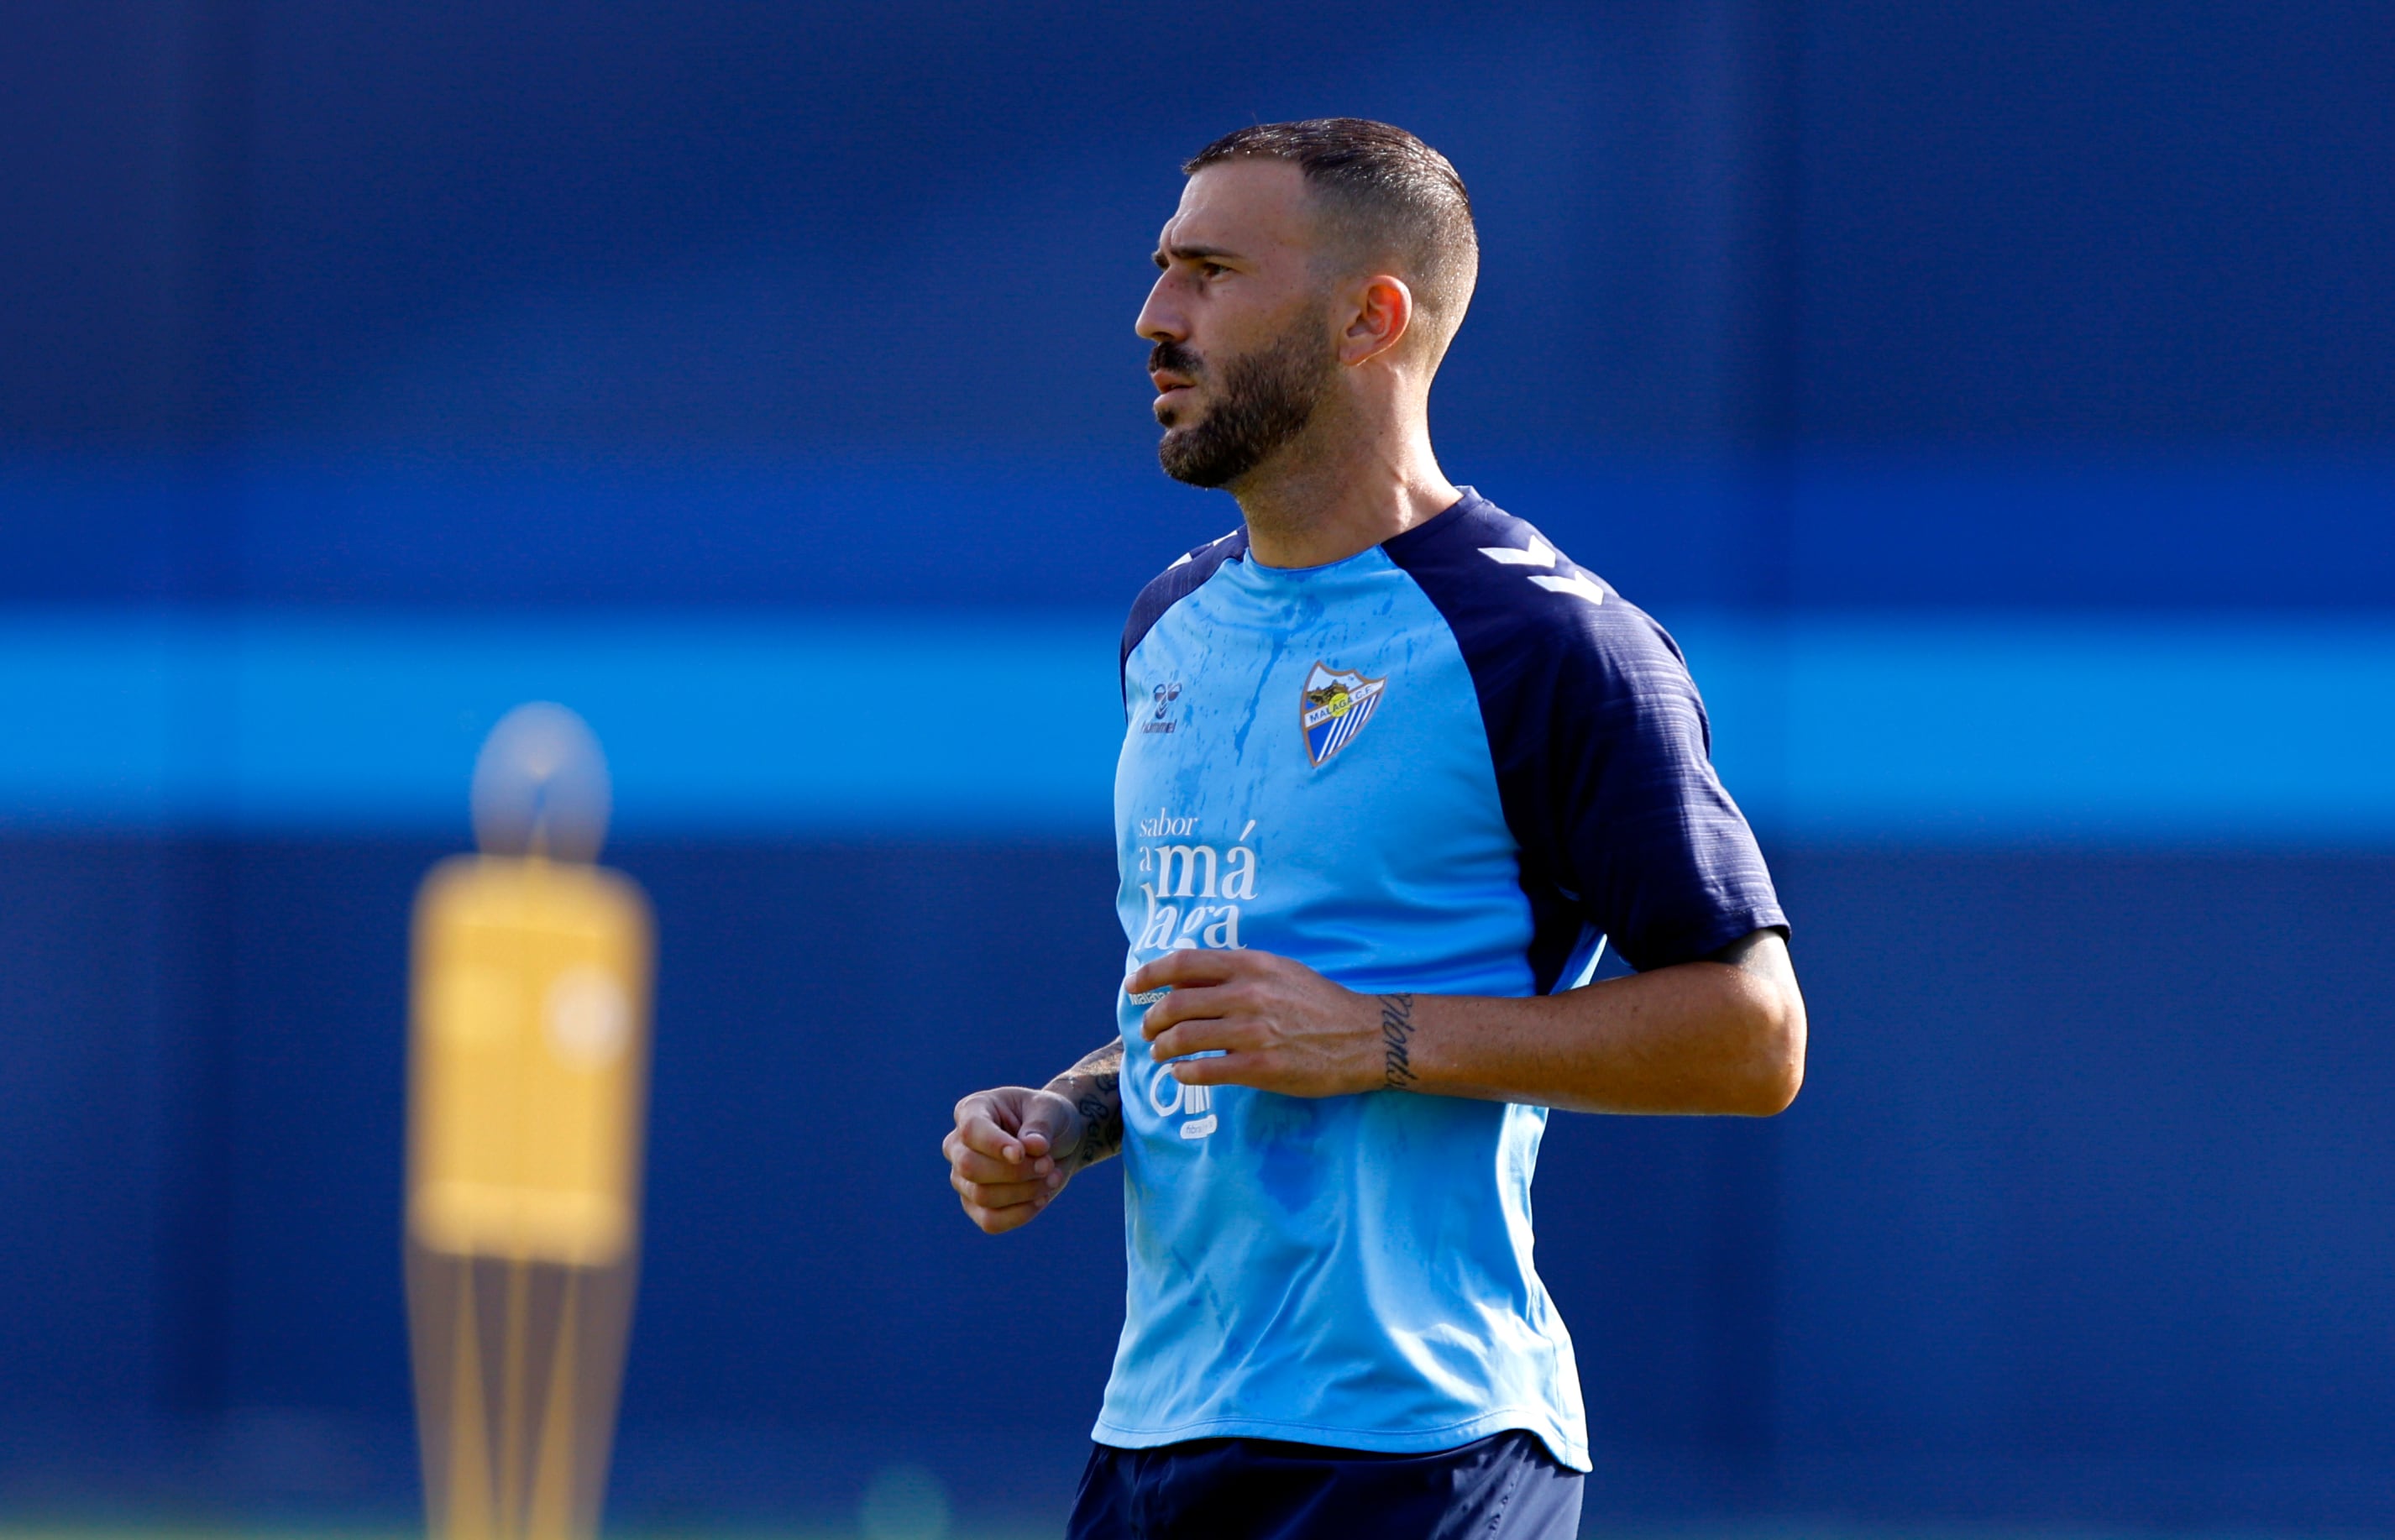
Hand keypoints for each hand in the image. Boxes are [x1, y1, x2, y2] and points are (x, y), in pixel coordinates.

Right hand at [945, 1085, 1080, 1233]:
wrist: (1059, 1144)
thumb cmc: (1049, 1119)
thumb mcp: (1052, 1109)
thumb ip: (1041, 1125)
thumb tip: (1031, 1146)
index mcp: (973, 1109)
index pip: (971, 1130)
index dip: (994, 1145)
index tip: (1022, 1153)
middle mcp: (959, 1145)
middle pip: (970, 1167)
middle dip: (1015, 1172)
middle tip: (1048, 1164)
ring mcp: (963, 1177)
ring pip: (982, 1196)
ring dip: (1024, 1191)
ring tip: (1052, 1177)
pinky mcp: (975, 1205)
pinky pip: (990, 1221)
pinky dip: (1020, 1214)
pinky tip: (1041, 1198)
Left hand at [1130, 948, 1399, 1097]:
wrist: (1365, 1037)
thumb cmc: (1320, 1002)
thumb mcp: (1279, 970)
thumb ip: (1236, 971)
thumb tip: (1186, 978)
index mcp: (1251, 965)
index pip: (1183, 963)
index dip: (1150, 974)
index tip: (1133, 987)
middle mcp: (1248, 994)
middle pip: (1175, 1004)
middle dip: (1151, 1019)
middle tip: (1147, 1029)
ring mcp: (1253, 1032)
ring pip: (1184, 1038)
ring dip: (1162, 1048)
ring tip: (1160, 1053)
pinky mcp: (1261, 1067)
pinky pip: (1205, 1070)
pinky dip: (1185, 1073)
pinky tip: (1183, 1073)